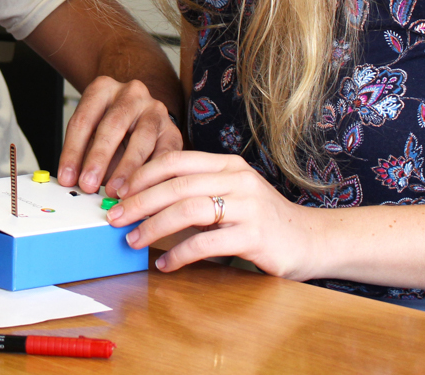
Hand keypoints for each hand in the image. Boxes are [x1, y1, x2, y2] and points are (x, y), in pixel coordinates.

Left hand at [58, 76, 183, 196]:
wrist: (142, 119)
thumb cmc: (111, 130)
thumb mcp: (92, 134)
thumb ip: (83, 154)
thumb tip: (73, 182)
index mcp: (102, 88)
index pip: (83, 119)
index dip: (73, 151)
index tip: (67, 177)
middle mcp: (131, 93)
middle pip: (112, 124)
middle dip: (98, 158)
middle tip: (88, 184)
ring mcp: (155, 109)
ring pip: (141, 139)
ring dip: (126, 169)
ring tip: (114, 191)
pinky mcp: (173, 130)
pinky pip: (164, 154)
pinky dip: (152, 175)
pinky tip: (141, 190)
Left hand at [106, 151, 315, 278]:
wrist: (310, 239)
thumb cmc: (261, 218)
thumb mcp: (231, 193)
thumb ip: (196, 192)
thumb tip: (143, 202)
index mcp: (227, 164)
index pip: (175, 160)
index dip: (141, 174)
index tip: (117, 191)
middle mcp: (237, 179)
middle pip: (176, 185)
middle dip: (139, 201)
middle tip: (114, 217)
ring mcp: (247, 206)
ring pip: (188, 210)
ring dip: (153, 226)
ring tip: (133, 240)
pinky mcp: (254, 236)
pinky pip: (206, 243)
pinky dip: (179, 254)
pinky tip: (164, 264)